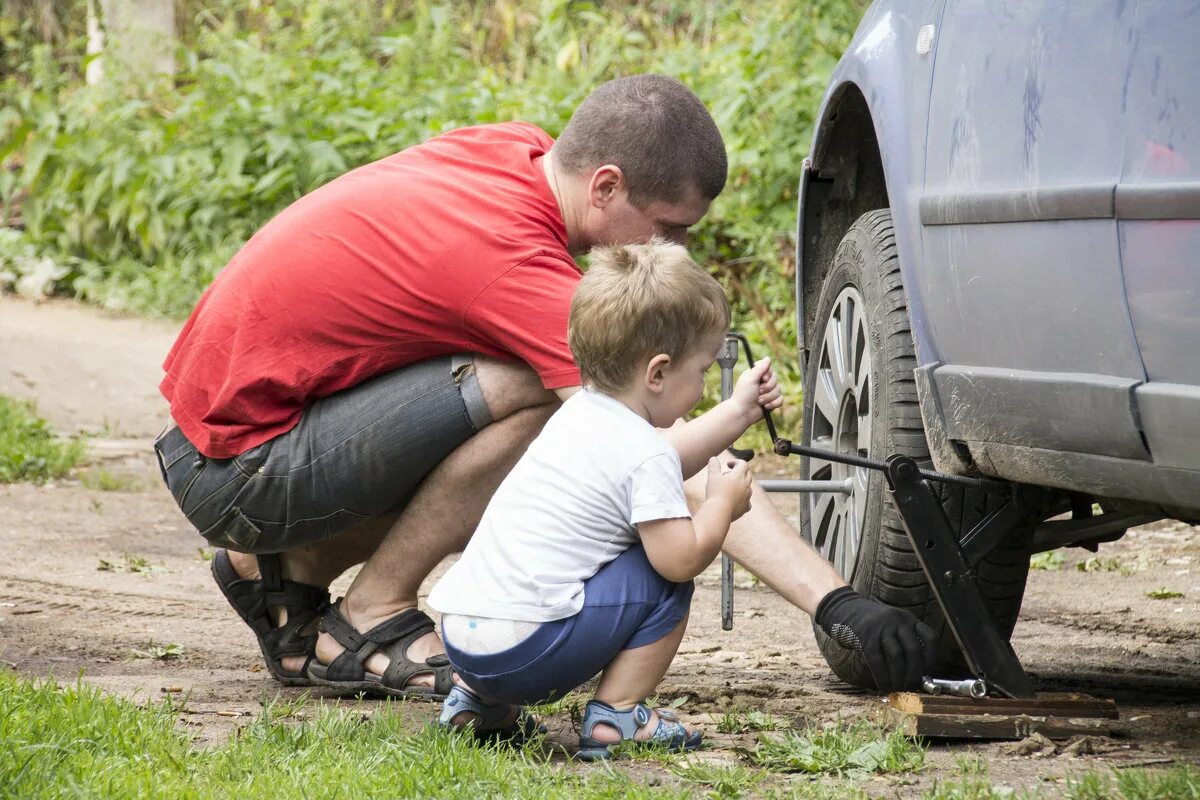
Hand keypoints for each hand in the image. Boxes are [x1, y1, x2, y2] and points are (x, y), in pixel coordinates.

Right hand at [705, 457, 751, 519]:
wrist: (719, 512)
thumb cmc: (715, 492)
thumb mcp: (712, 476)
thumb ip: (713, 466)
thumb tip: (714, 458)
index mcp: (739, 475)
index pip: (743, 464)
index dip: (736, 462)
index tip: (727, 465)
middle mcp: (746, 485)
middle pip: (747, 475)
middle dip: (738, 473)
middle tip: (726, 476)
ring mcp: (747, 497)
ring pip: (748, 488)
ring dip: (740, 485)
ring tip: (728, 488)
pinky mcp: (745, 507)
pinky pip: (748, 501)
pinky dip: (743, 499)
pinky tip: (736, 500)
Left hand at [731, 357, 781, 423]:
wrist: (743, 413)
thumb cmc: (743, 395)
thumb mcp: (750, 378)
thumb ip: (760, 368)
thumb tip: (768, 358)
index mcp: (756, 374)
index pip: (769, 368)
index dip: (768, 373)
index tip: (763, 378)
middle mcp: (763, 382)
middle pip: (775, 379)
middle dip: (767, 387)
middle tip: (758, 392)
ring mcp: (768, 392)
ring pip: (779, 390)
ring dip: (768, 397)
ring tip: (759, 401)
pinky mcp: (772, 401)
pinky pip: (781, 399)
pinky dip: (773, 403)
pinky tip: (765, 406)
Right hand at [813, 587, 936, 691]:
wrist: (842, 608)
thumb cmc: (869, 623)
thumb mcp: (890, 624)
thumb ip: (902, 641)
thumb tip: (914, 673)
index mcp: (907, 618)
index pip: (929, 637)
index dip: (932, 658)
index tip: (927, 674)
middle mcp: (897, 621)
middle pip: (913, 650)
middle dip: (914, 673)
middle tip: (911, 686)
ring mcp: (881, 627)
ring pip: (896, 657)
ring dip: (899, 677)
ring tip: (897, 688)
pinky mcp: (865, 636)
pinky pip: (877, 661)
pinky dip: (882, 677)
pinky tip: (883, 686)